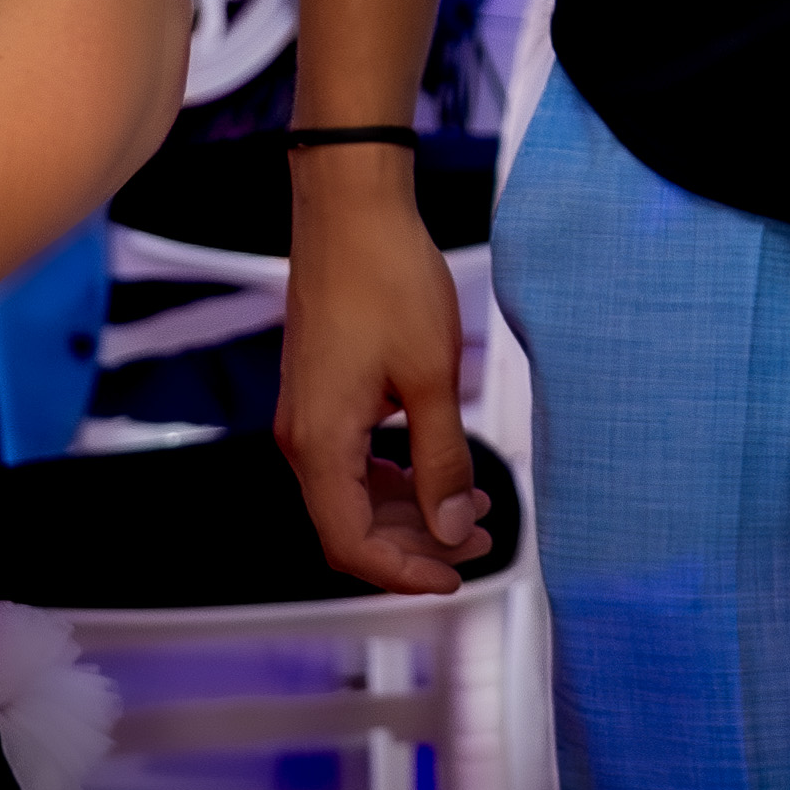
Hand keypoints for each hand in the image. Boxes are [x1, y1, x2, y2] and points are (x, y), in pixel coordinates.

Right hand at [278, 157, 492, 594]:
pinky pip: (352, 463)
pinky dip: (396, 479)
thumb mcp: (433, 377)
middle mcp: (302, 440)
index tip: (459, 578)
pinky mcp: (321, 398)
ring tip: (477, 513)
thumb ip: (442, 460)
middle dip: (418, 546)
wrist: (351, 211)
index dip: (404, 573)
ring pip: (354, 497)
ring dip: (411, 513)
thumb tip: (454, 530)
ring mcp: (308, 419)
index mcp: (320, 445)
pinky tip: (439, 475)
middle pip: (351, 528)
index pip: (352, 544)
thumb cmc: (389, 282)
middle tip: (486, 542)